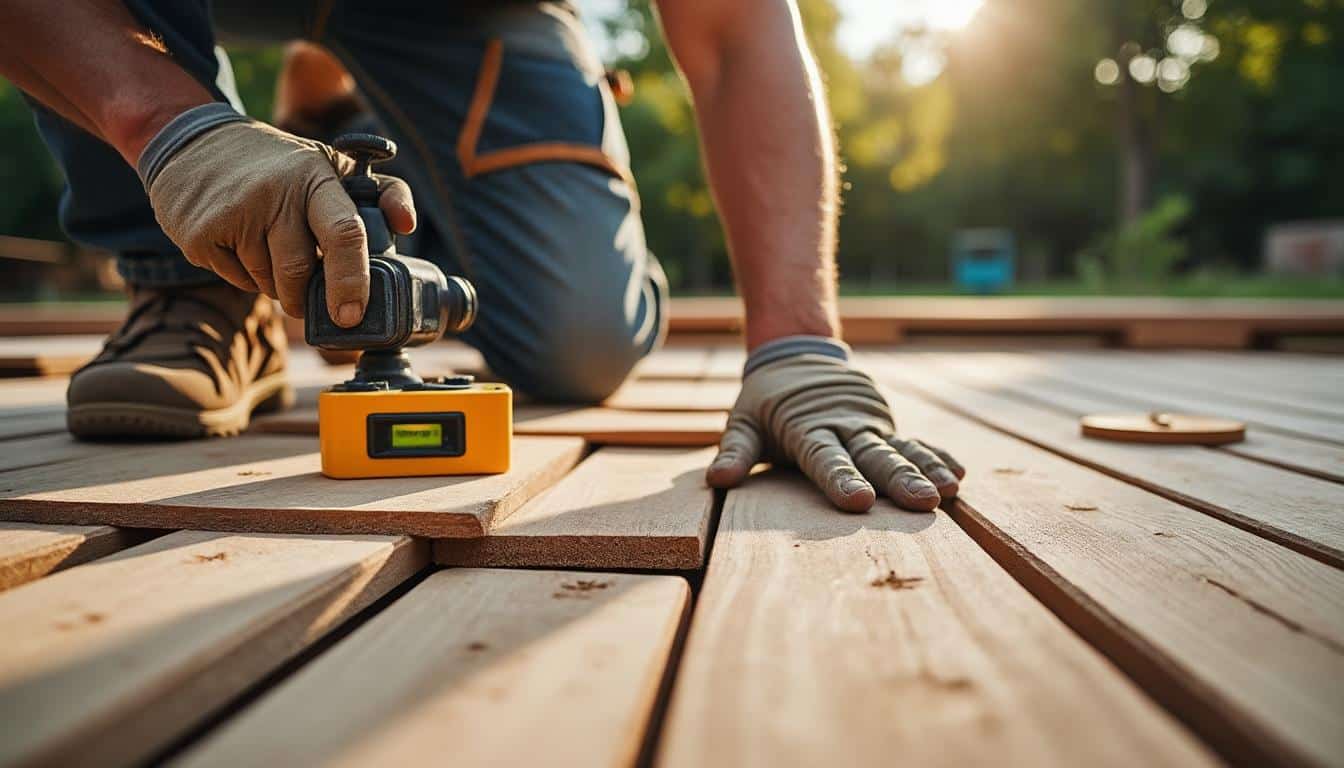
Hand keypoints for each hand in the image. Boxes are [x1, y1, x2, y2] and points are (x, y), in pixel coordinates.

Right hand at [146, 119, 414, 324]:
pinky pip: (238, 281)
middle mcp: (274, 192)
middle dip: (309, 298)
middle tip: (313, 296)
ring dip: (278, 284)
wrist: (194, 143)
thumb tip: (407, 225)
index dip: (352, 280)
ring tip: (270, 248)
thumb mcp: (332, 166)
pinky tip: (240, 243)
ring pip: (269, 283)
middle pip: (301, 273)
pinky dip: (246, 276)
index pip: (343, 232)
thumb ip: (383, 192)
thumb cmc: (280, 166)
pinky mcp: (201, 233)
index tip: (352, 315)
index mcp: (315, 177)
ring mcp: (234, 212)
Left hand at [706, 350, 964, 511]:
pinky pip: (914, 443)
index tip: (859, 502)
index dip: (840, 478)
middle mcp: (844, 425)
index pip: (824, 457)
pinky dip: (935, 457)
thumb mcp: (743, 421)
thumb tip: (718, 480)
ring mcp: (868, 423)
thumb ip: (735, 450)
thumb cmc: (765, 401)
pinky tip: (958, 476)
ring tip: (949, 492)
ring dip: (925, 470)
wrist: (797, 355)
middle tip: (923, 503)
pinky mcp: (884, 424)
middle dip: (899, 479)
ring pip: (900, 449)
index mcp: (807, 427)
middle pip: (872, 456)